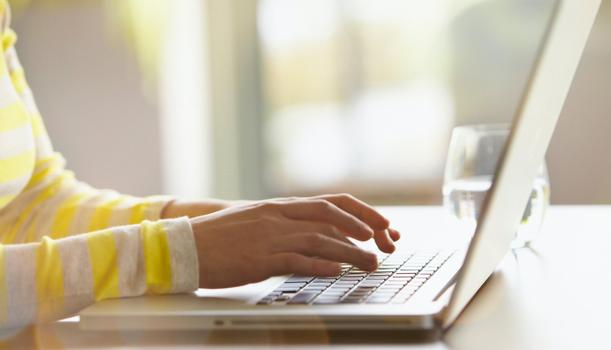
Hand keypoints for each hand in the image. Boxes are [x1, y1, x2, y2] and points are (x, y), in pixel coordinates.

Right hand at [188, 194, 400, 287]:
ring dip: (350, 252)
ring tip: (372, 262)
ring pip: (319, 239)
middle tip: (386, 240)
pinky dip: (319, 265)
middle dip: (363, 227)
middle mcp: (279, 217)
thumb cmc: (220, 237)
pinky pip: (294, 260)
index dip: (360, 211)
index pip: (331, 202)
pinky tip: (337, 271)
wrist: (183, 245)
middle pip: (331, 216)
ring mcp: (269, 237)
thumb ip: (287, 224)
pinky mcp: (259, 259)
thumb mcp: (257, 221)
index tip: (382, 223)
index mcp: (280, 207)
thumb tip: (320, 233)